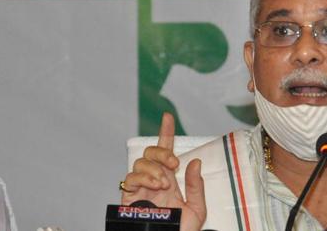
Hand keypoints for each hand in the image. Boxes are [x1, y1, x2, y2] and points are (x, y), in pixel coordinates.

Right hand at [121, 112, 206, 230]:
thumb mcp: (197, 209)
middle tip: (174, 164)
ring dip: (154, 168)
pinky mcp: (129, 198)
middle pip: (150, 152)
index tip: (168, 117)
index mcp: (170, 180)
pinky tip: (155, 185)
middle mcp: (154, 180)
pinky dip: (143, 177)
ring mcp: (141, 188)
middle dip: (162, 152)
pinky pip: (130, 178)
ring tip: (164, 183)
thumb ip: (196, 186)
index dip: (166, 132)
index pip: (166, 151)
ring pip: (140, 162)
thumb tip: (194, 161)